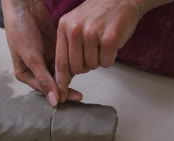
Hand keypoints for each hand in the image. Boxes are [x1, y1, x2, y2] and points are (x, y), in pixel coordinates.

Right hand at [2, 0, 82, 106]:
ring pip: (60, 73)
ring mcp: (46, 59)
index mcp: (25, 74)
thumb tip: (54, 101)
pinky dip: (72, 64)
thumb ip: (44, 79)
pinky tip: (81, 67)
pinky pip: (65, 61)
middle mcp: (36, 69)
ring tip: (81, 83)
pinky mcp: (55, 50)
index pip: (43, 89)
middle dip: (65, 89)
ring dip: (70, 77)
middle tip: (79, 96)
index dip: (56, 93)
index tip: (69, 98)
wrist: (25, 6)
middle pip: (53, 84)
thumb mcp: (31, 57)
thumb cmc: (20, 30)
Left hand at [55, 0, 173, 102]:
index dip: (61, 81)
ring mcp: (91, 33)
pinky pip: (107, 62)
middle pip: (77, 68)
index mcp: (64, 27)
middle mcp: (75, 29)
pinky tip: (113, 43)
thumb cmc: (101, 13)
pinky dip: (111, 58)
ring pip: (93, 66)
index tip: (60, 94)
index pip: (60, 62)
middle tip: (95, 51)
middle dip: (87, 65)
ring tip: (104, 43)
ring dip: (100, 60)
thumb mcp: (77, 24)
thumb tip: (64, 75)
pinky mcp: (109, 38)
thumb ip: (69, 46)